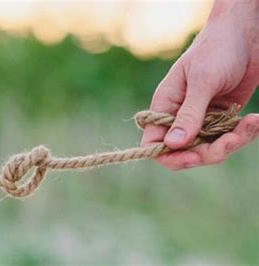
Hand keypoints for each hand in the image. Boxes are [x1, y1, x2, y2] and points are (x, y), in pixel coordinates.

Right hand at [141, 0, 257, 169]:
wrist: (247, 34)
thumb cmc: (218, 50)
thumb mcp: (202, 82)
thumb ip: (188, 114)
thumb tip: (173, 144)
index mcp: (165, 105)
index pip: (155, 141)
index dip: (169, 155)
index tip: (191, 158)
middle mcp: (180, 115)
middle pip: (185, 151)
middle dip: (209, 152)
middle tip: (231, 141)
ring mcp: (201, 118)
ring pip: (209, 148)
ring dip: (231, 142)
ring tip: (251, 124)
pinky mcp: (222, 118)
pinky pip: (228, 138)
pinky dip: (244, 134)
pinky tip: (255, 120)